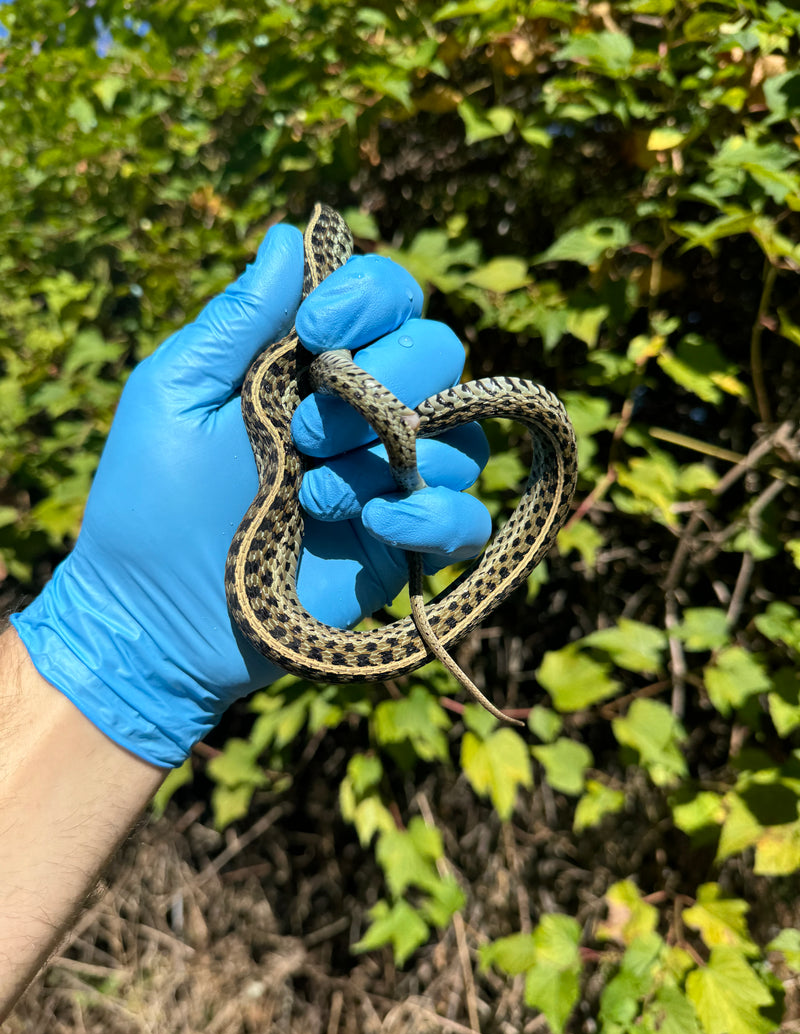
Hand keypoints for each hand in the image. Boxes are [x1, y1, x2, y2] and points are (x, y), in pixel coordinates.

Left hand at [12, 222, 490, 767]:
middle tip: (301, 436)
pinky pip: (471, 520)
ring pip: (463, 437)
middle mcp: (364, 414)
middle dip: (379, 386)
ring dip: (390, 459)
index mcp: (312, 365)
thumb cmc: (151, 500)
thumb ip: (237, 320)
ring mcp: (391, 481)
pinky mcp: (406, 547)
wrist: (157, 616)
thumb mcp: (176, 394)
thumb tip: (290, 236)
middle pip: (440, 354)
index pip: (390, 296)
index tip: (316, 331)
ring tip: (314, 499)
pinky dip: (436, 518)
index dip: (371, 297)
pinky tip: (375, 528)